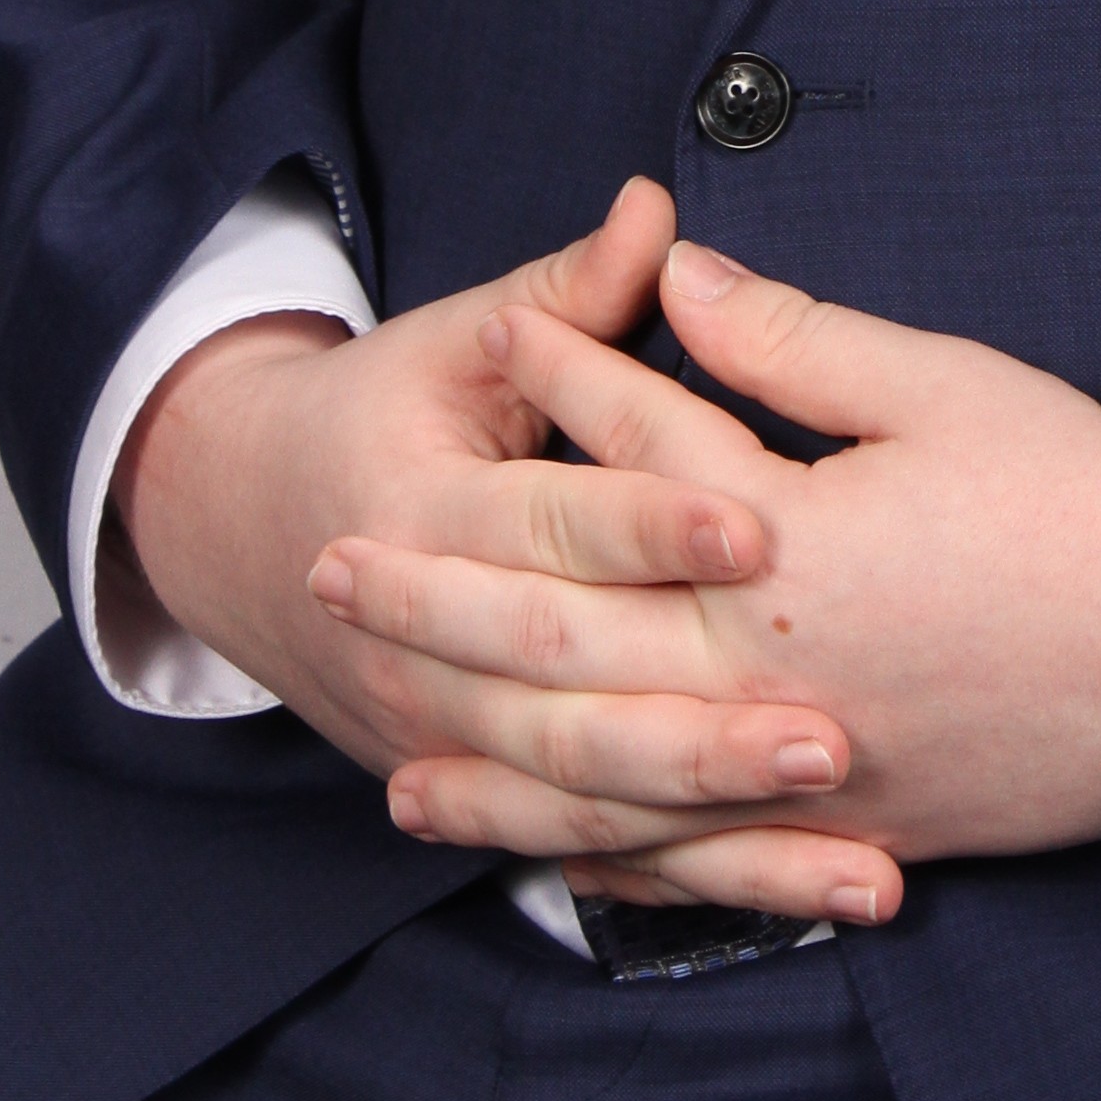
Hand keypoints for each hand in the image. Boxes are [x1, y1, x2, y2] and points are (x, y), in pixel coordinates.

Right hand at [111, 181, 901, 933]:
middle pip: (576, 695)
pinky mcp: (489, 797)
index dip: (654, 522)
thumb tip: (656, 210)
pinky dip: (712, 883)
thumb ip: (569, 293)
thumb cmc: (384, 413)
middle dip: (709, 723)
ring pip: (596, 800)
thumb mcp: (460, 339)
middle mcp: (428, 655)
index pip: (554, 526)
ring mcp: (450, 745)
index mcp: (427, 514)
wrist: (246, 532)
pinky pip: (605, 855)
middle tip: (837, 729)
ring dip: (724, 829)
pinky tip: (822, 891)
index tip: (765, 525)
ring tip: (854, 835)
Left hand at [303, 235, 1100, 906]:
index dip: (562, 384)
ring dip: (483, 751)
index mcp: (786, 542)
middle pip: (565, 630)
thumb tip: (687, 278)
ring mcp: (797, 764)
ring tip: (383, 736)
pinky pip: (684, 857)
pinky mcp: (841, 827)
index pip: (636, 455)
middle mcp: (765, 667)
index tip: (494, 339)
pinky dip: (594, 853)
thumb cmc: (1079, 504)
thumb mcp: (946, 386)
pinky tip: (530, 844)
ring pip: (597, 768)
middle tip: (333, 567)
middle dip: (439, 595)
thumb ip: (796, 343)